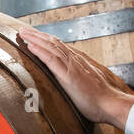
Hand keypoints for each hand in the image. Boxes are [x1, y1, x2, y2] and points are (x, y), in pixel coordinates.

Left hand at [16, 25, 133, 127]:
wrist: (111, 104)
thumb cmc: (101, 100)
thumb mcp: (88, 85)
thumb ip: (80, 79)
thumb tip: (74, 80)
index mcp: (79, 62)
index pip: (59, 47)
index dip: (46, 40)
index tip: (34, 35)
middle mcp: (75, 60)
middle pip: (53, 43)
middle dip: (37, 35)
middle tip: (23, 29)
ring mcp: (72, 66)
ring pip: (50, 47)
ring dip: (35, 39)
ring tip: (22, 33)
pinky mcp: (68, 75)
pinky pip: (51, 60)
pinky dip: (40, 51)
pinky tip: (30, 46)